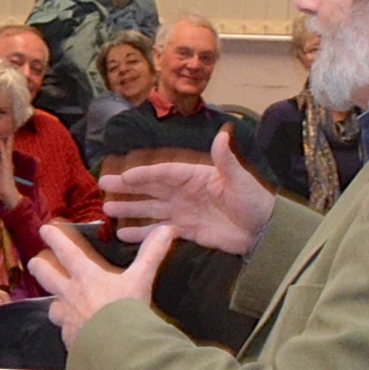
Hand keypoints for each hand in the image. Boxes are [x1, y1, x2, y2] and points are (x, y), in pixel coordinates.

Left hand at [29, 220, 174, 343]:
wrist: (117, 349)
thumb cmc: (126, 311)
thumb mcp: (141, 279)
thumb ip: (152, 253)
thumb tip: (167, 229)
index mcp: (86, 277)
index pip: (65, 251)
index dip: (55, 238)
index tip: (46, 229)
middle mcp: (70, 295)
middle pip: (46, 275)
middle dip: (39, 266)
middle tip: (35, 261)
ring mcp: (67, 318)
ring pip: (53, 306)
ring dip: (55, 302)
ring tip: (59, 302)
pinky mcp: (69, 338)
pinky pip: (65, 331)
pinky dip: (69, 328)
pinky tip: (76, 331)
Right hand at [101, 131, 272, 257]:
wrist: (265, 231)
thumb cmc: (253, 200)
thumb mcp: (240, 179)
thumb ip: (225, 159)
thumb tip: (222, 134)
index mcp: (195, 176)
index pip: (164, 173)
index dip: (144, 174)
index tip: (124, 177)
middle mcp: (185, 192)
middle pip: (151, 189)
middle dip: (128, 188)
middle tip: (103, 185)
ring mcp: (184, 212)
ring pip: (151, 209)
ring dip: (130, 209)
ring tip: (107, 209)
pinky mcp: (187, 231)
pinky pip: (159, 231)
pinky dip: (142, 234)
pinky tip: (124, 235)